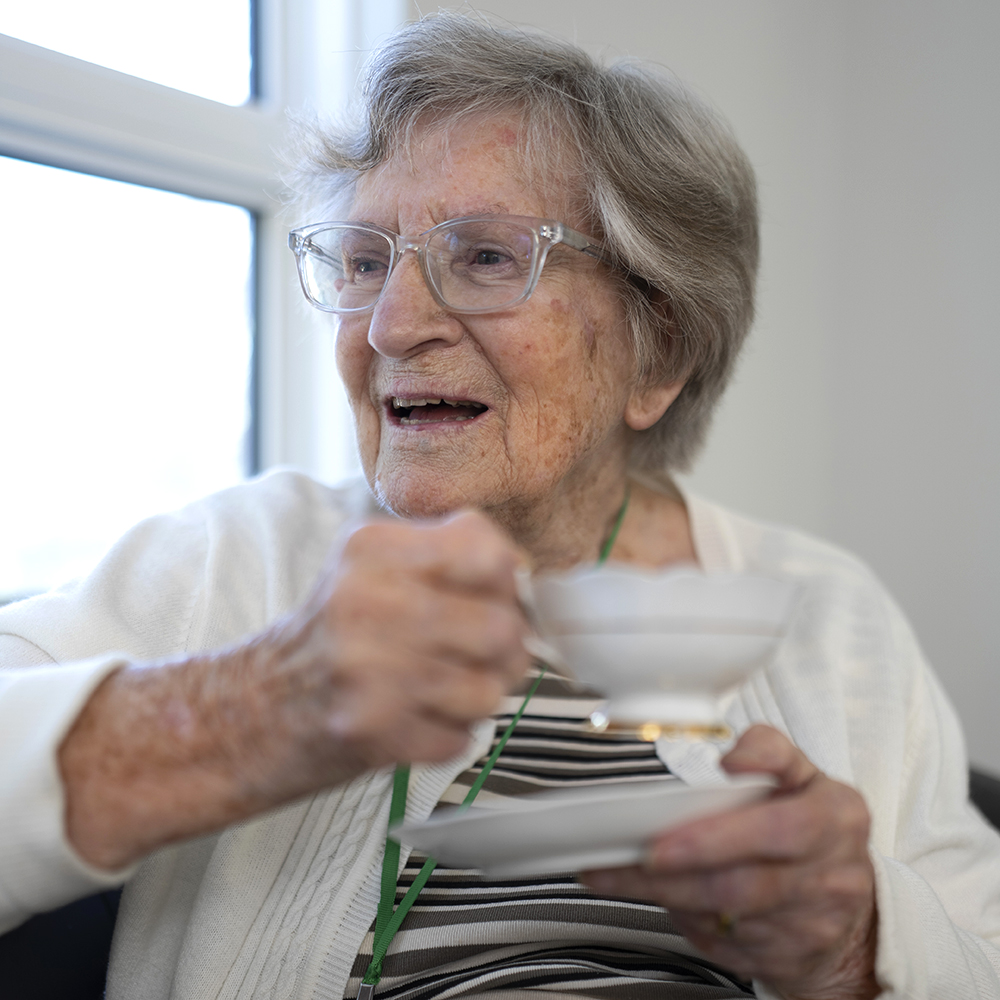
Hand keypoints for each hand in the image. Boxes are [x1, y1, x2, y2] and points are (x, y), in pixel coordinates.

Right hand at [60, 510, 530, 868]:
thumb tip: (522, 573)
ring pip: (490, 689)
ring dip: (477, 695)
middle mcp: (368, 604)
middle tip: (481, 652)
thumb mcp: (369, 567)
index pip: (489, 553)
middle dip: (506, 648)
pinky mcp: (372, 732)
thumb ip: (444, 557)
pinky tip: (414, 716)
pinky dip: (448, 733)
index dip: (508, 580)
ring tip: (441, 687)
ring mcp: (368, 672)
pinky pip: (461, 736)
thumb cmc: (325, 637)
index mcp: (373, 551)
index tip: (497, 594)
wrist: (251, 709)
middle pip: (502, 628)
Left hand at [580, 725, 878, 999]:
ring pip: (726, 915)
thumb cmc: (810, 827)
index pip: (785, 823)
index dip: (732, 827)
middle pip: (747, 881)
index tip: (692, 813)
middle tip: (643, 852)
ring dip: (666, 892)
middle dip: (687, 865)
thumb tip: (734, 756)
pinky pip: (724, 942)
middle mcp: (831, 875)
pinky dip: (684, 918)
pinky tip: (661, 896)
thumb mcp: (803, 775)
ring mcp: (812, 925)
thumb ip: (768, 751)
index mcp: (836, 817)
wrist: (847, 907)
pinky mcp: (787, 958)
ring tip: (620, 871)